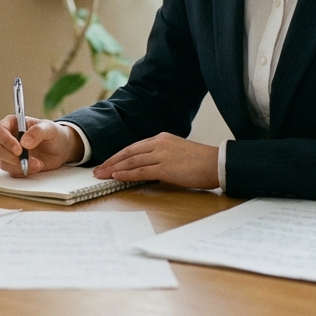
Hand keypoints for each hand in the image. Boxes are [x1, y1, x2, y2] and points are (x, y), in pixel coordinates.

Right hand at [0, 115, 81, 175]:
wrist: (61, 149)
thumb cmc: (54, 134)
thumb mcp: (49, 129)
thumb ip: (37, 132)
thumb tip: (24, 142)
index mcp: (12, 123)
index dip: (6, 141)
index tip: (19, 150)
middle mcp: (8, 138)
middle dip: (13, 158)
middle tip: (29, 161)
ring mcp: (9, 153)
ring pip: (3, 163)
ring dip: (20, 167)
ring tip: (38, 164)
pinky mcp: (14, 165)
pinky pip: (12, 172)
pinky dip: (23, 172)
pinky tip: (36, 167)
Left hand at [93, 133, 218, 189]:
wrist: (217, 163)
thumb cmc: (201, 161)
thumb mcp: (178, 152)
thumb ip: (162, 156)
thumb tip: (148, 167)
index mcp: (161, 139)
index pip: (133, 147)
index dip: (118, 156)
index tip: (107, 163)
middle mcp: (159, 144)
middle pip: (128, 153)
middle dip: (111, 162)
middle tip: (97, 170)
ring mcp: (161, 155)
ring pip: (131, 161)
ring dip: (114, 169)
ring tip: (102, 175)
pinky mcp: (165, 168)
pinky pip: (141, 171)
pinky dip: (126, 174)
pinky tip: (116, 176)